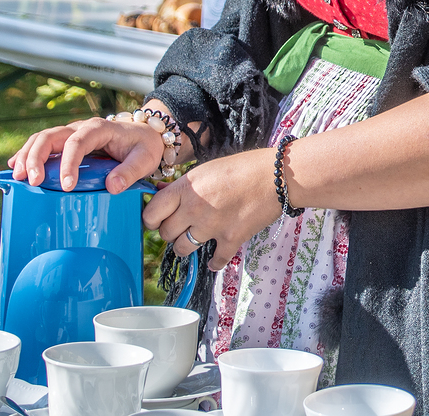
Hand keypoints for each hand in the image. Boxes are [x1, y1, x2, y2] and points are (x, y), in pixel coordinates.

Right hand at [8, 117, 163, 192]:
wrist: (145, 134)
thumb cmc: (144, 146)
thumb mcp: (145, 158)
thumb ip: (131, 171)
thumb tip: (112, 186)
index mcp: (99, 128)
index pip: (78, 142)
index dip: (68, 163)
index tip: (66, 186)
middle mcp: (81, 128)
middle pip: (51, 136)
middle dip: (37, 157)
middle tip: (32, 182)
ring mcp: (70, 134)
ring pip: (42, 139)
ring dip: (28, 156)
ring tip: (18, 177)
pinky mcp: (65, 143)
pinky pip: (42, 145)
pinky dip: (27, 155)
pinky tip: (15, 168)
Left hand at [142, 149, 280, 269]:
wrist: (276, 176)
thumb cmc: (243, 167)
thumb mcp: (207, 169)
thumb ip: (184, 186)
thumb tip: (163, 195)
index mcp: (186, 188)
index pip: (152, 212)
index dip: (151, 219)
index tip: (157, 220)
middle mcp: (194, 208)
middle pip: (165, 233)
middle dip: (170, 232)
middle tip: (180, 227)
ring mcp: (212, 226)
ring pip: (182, 249)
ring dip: (186, 246)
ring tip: (196, 239)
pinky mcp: (230, 239)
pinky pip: (214, 261)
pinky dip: (214, 261)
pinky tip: (215, 257)